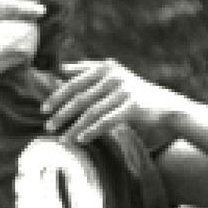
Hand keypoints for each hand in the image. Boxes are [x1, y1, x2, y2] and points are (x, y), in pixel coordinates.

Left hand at [42, 58, 181, 146]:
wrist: (163, 104)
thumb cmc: (130, 91)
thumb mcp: (111, 76)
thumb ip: (87, 72)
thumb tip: (59, 69)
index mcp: (105, 67)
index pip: (74, 82)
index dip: (57, 96)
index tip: (44, 109)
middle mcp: (114, 76)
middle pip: (80, 97)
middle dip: (61, 113)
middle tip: (48, 127)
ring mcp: (124, 91)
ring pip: (91, 112)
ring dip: (74, 127)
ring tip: (62, 140)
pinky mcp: (133, 106)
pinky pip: (107, 121)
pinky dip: (92, 131)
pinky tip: (81, 140)